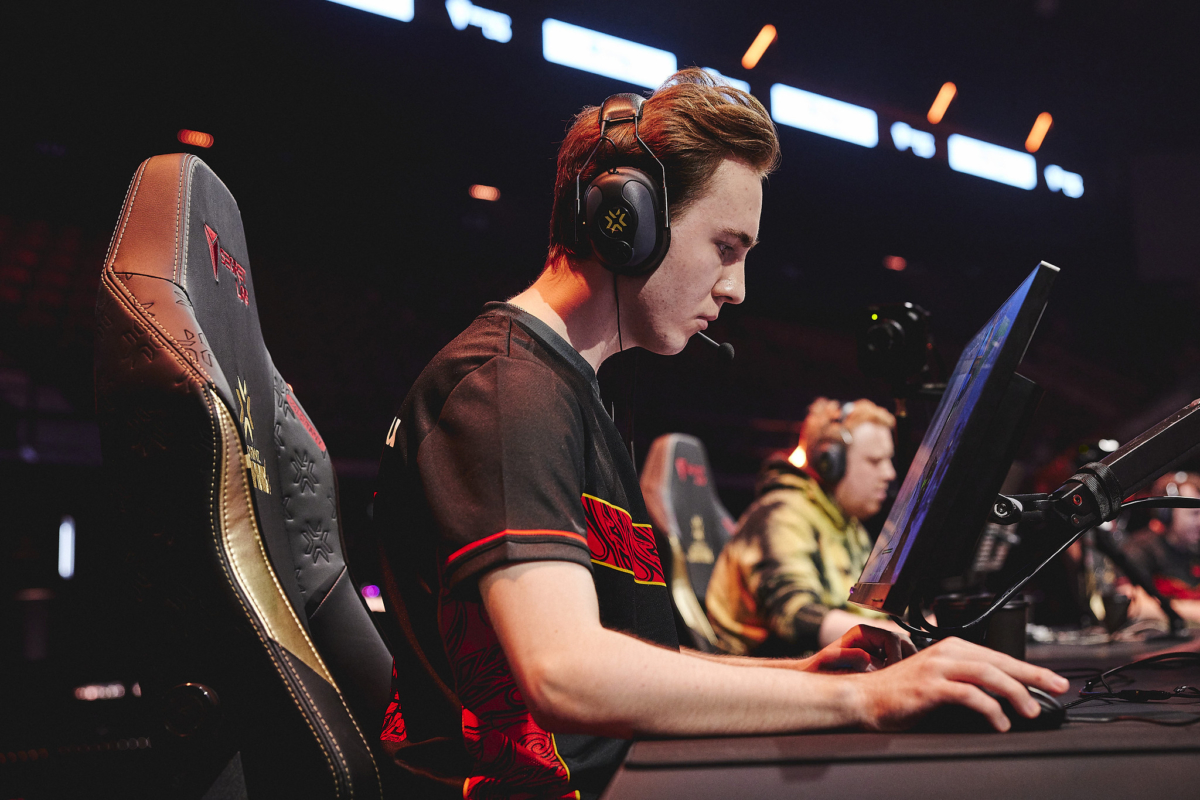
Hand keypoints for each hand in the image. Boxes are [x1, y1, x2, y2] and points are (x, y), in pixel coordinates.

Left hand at [801, 624, 917, 672]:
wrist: (815, 676)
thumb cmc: (820, 667)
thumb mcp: (830, 659)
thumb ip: (849, 656)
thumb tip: (868, 659)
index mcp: (863, 632)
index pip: (892, 638)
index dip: (896, 655)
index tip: (893, 671)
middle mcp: (873, 638)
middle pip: (903, 643)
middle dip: (907, 659)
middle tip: (902, 677)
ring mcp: (879, 650)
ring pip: (905, 653)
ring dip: (906, 666)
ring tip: (899, 681)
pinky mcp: (881, 662)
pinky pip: (899, 664)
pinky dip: (901, 673)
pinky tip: (894, 684)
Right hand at [852, 636, 1069, 731]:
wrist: (865, 699)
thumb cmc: (901, 694)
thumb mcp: (938, 681)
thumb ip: (966, 682)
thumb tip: (1003, 697)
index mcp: (950, 648)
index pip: (999, 656)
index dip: (1029, 668)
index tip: (1053, 681)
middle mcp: (946, 653)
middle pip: (999, 661)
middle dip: (1033, 675)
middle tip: (1057, 688)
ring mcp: (937, 668)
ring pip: (988, 674)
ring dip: (1015, 693)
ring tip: (1030, 711)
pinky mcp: (929, 687)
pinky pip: (968, 695)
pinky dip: (990, 709)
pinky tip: (999, 722)